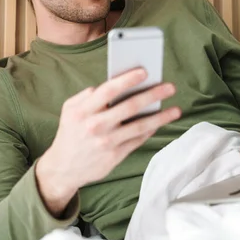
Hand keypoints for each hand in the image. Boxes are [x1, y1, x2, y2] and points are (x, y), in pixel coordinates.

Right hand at [36, 68, 180, 216]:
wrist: (64, 168)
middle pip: (130, 106)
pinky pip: (137, 140)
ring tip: (175, 110)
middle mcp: (95, 126)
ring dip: (161, 117)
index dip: (127, 80)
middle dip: (153, 95)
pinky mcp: (115, 156)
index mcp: (83, 111)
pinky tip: (160, 123)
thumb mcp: (69, 109)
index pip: (108, 90)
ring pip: (140, 126)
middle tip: (170, 87)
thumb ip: (87, 95)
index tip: (144, 72)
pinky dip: (150, 131)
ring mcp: (107, 142)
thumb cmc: (70, 133)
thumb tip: (112, 85)